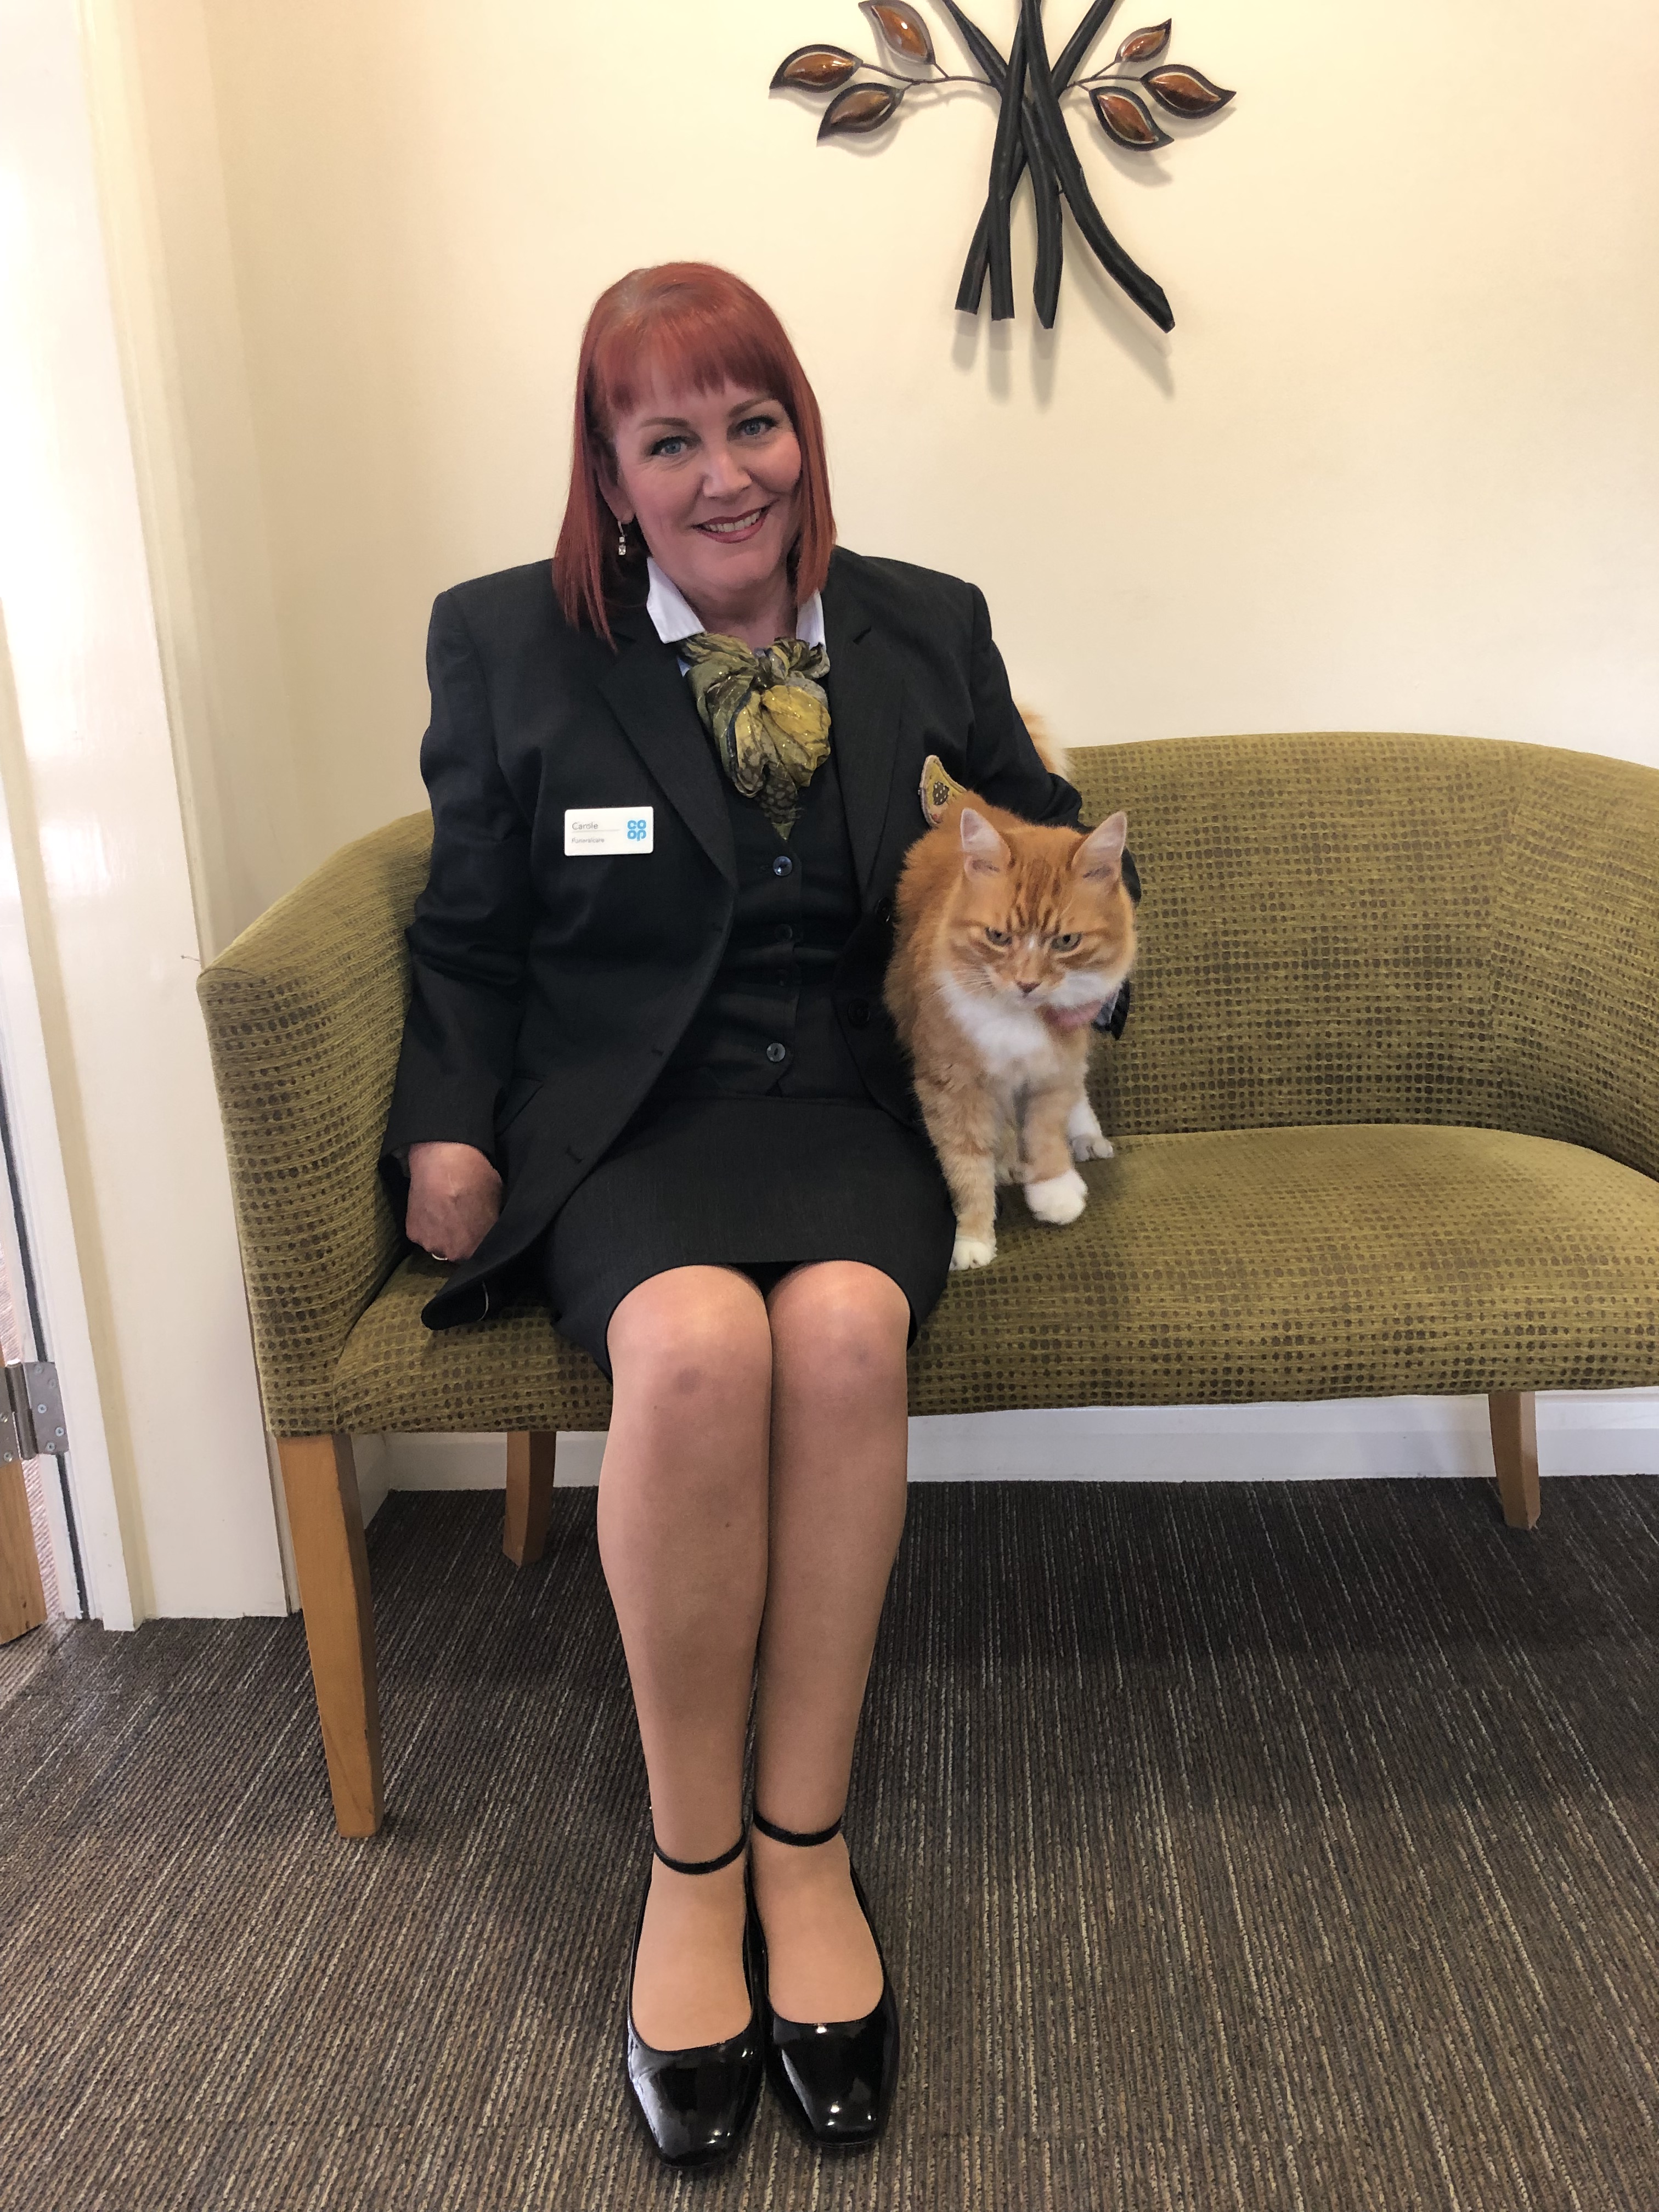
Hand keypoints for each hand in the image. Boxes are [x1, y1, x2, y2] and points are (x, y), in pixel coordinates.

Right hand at [405, 1141, 501, 1263]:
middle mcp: (453, 1253)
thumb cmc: (475, 1177)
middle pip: (459, 1253)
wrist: (442, 1160)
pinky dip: (427, 1226)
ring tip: (445, 1213)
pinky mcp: (413, 1234)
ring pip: (440, 1246)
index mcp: (477, 1248)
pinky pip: (423, 1235)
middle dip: (462, 1240)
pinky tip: (431, 1208)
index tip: (481, 1229)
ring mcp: (431, 1244)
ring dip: (443, 1235)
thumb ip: (492, 1222)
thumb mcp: (496, 1200)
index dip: (482, 1241)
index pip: (482, 1254)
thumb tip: (492, 1224)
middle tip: (462, 1220)